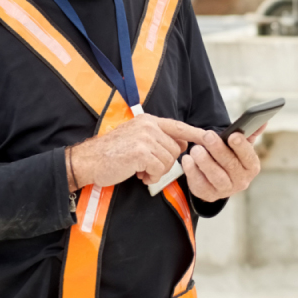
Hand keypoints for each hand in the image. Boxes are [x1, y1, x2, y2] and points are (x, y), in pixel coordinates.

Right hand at [67, 115, 206, 189]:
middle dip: (164, 163)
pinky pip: (159, 169)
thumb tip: (180, 145)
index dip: (195, 133)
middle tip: (146, 166)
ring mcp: (145, 138)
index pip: (178, 126)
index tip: (209, 137)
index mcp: (148, 121)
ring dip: (156, 171)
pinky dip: (151, 177)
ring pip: (168, 161)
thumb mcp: (136, 138)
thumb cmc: (111, 153)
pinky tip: (138, 174)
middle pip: (175, 149)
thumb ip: (157, 138)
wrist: (88, 161)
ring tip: (140, 170)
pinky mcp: (141, 152)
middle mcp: (148, 126)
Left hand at [179, 128, 262, 202]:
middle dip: (218, 149)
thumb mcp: (240, 146)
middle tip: (208, 136)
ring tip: (195, 148)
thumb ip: (250, 133)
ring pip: (216, 176)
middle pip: (231, 165)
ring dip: (205, 161)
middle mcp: (241, 181)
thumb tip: (263, 121)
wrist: (217, 178)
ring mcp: (225, 190)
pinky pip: (200, 184)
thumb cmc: (230, 156)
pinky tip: (187, 159)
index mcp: (251, 167)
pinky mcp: (209, 195)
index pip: (249, 157)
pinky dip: (192, 171)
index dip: (241, 147)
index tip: (232, 135)